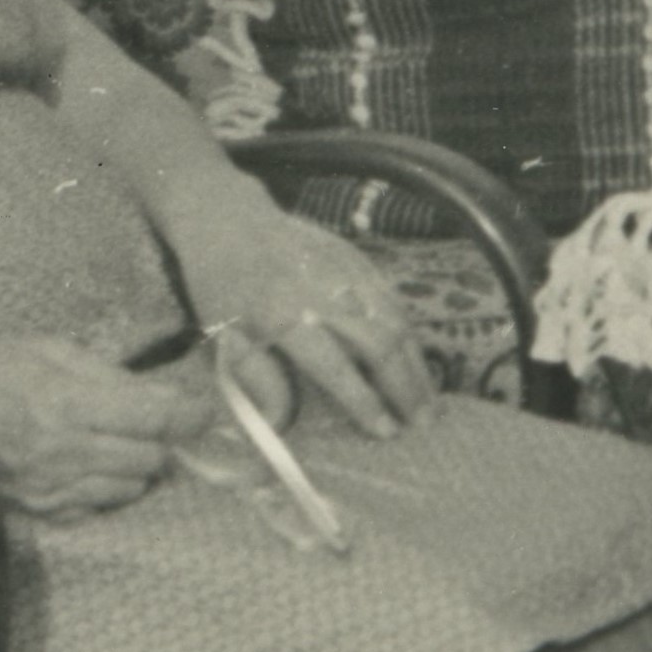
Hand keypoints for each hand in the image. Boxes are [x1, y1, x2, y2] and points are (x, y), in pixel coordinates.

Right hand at [0, 336, 215, 519]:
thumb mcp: (48, 351)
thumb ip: (107, 374)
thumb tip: (159, 393)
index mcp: (68, 404)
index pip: (155, 418)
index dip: (189, 414)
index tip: (203, 409)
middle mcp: (64, 453)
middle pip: (150, 458)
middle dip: (161, 439)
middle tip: (156, 422)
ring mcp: (51, 488)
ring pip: (129, 487)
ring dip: (136, 465)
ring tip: (118, 441)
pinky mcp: (38, 511)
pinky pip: (96, 507)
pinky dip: (107, 488)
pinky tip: (92, 465)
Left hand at [163, 197, 435, 438]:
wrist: (230, 220)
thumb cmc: (221, 286)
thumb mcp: (224, 336)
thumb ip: (258, 381)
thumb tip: (281, 426)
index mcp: (284, 317)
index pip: (334, 367)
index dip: (363, 401)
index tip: (385, 431)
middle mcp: (323, 294)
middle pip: (379, 344)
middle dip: (404, 387)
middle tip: (422, 424)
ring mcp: (346, 273)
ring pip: (396, 322)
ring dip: (416, 364)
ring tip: (430, 401)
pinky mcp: (358, 260)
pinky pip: (394, 300)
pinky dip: (410, 334)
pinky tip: (417, 360)